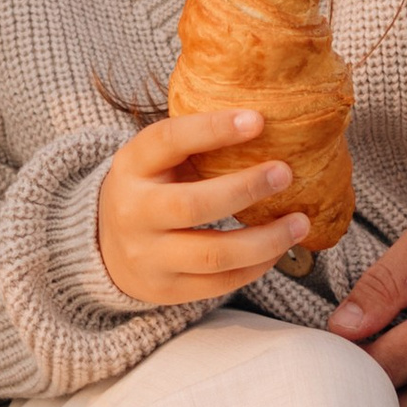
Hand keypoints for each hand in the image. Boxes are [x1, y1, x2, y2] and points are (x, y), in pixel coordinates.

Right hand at [94, 106, 312, 306]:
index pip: (168, 141)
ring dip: (266, 239)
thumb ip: (194, 143)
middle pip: (192, 205)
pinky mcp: (166, 289)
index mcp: (132, 166)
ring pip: (214, 253)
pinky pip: (221, 282)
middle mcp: (134, 212)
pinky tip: (278, 248)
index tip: (258, 120)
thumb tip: (262, 118)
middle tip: (285, 173)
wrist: (105, 246)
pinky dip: (257, 265)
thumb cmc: (150, 189)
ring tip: (300, 222)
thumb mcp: (156, 159)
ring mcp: (147, 256)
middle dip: (245, 189)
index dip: (212, 129)